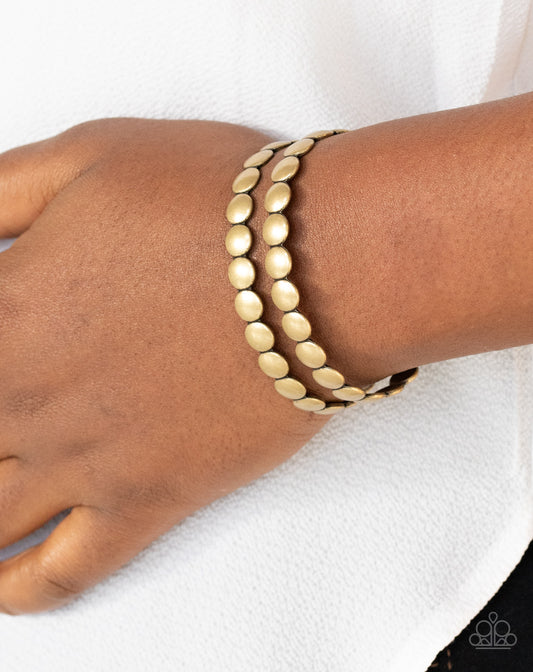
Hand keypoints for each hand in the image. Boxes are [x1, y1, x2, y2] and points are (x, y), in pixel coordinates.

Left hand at [0, 118, 325, 614]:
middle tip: (14, 405)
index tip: (7, 332)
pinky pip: (60, 571)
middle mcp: (23, 397)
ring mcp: (81, 461)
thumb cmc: (214, 203)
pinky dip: (17, 589)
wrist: (319, 265)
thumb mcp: (83, 155)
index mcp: (2, 310)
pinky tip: (0, 585)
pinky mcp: (147, 500)